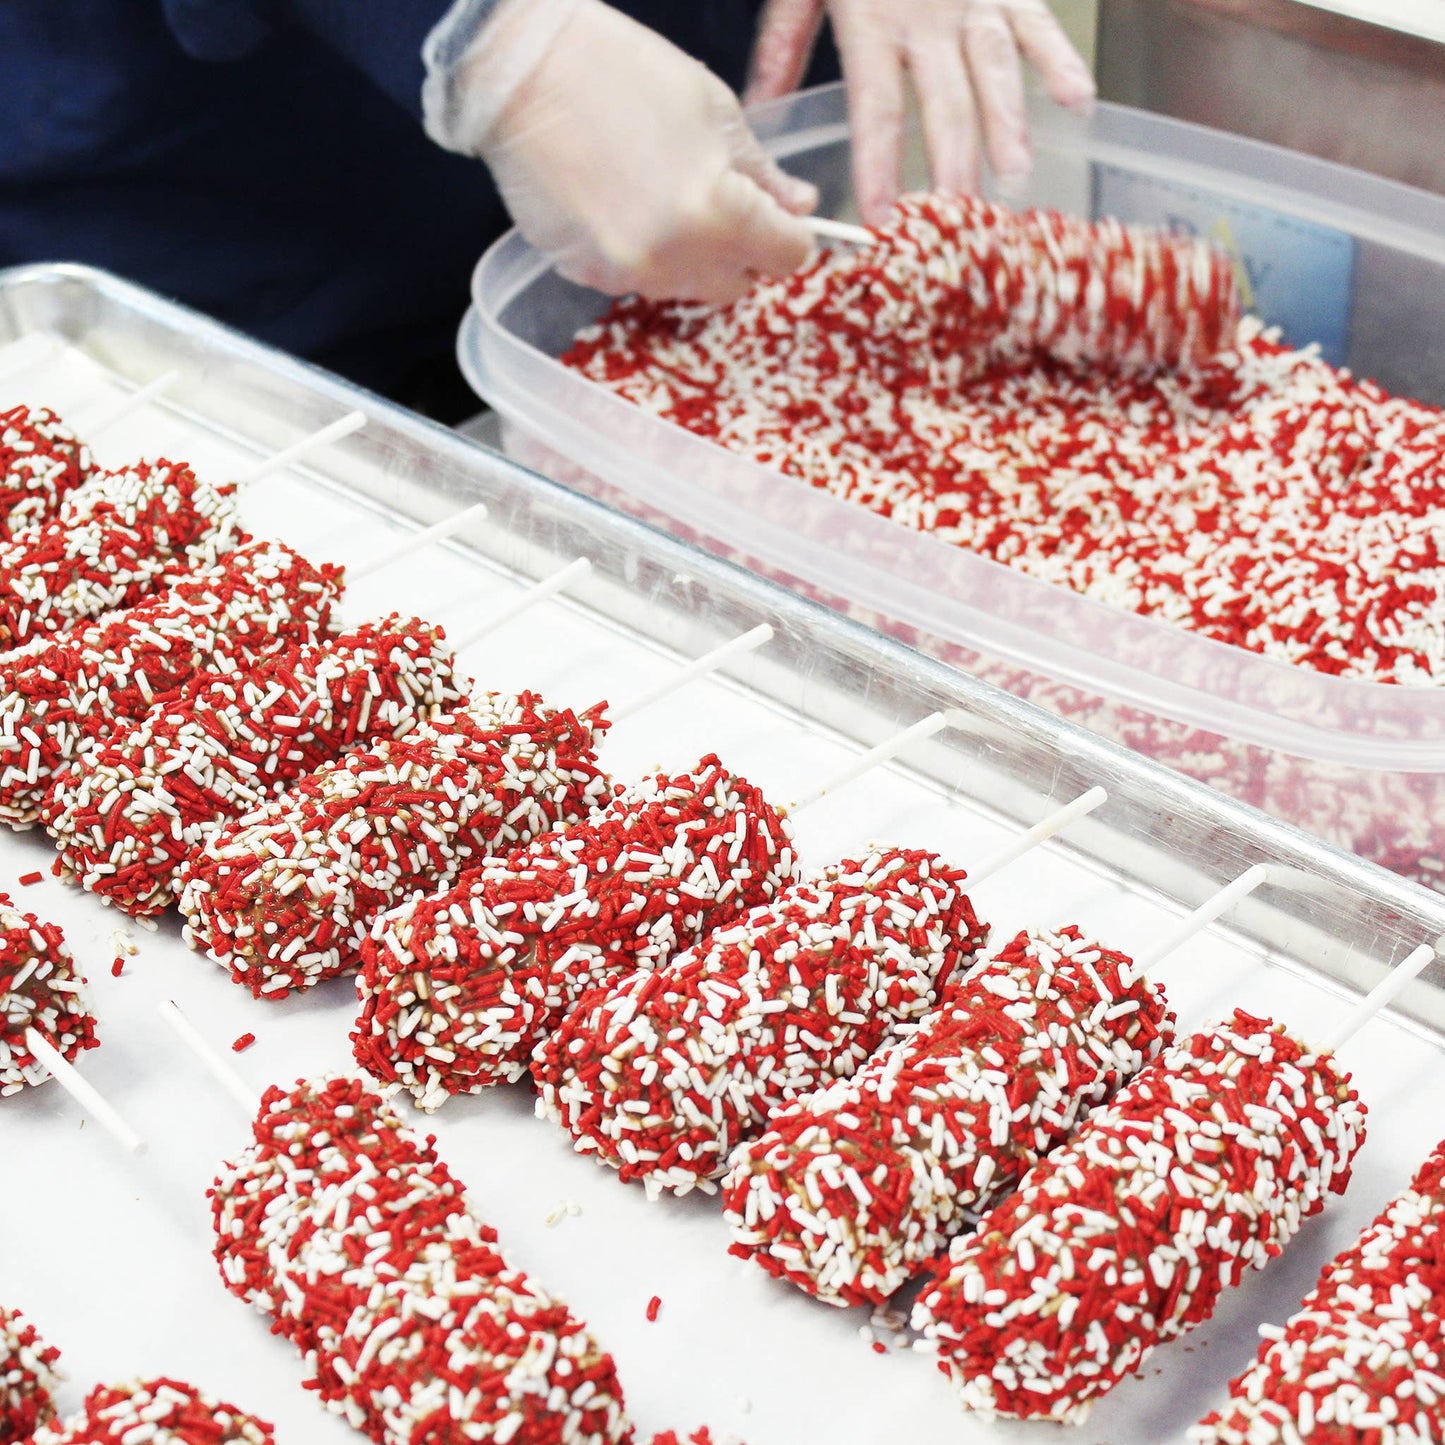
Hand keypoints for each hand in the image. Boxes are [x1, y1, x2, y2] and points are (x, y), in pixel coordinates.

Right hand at [457, 0, 816, 302]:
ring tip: (664, 194)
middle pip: (737, 285)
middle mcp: (675, 260)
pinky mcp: (589, 277)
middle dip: (742, 251)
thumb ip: (763, 172)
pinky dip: (646, 254)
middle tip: (722, 201)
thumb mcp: (713, 110)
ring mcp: (628, 274)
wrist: (520, 75)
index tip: (778, 214)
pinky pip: (640, 280)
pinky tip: (624, 204)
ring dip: (692, 256)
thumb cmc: (618, 74)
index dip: (788, 233)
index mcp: (719, 214)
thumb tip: (797, 206)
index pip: (786, 257)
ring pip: (687, 288)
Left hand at [746, 0, 1095, 224]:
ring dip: (1009, 126)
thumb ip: (784, 42)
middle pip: (945, 102)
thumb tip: (759, 106)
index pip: (877, 108)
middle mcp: (928, 16)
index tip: (880, 214)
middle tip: (957, 216)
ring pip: (996, 70)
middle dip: (952, 164)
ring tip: (1016, 177)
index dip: (880, 165)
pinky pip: (1037, 21)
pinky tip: (1078, 102)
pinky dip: (1060, 60)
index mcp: (872, 20)